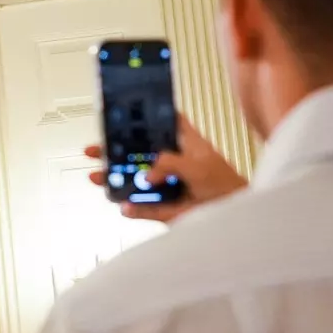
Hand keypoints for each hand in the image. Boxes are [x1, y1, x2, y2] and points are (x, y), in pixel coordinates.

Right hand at [87, 114, 247, 222]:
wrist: (236, 219)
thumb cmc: (227, 187)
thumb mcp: (198, 166)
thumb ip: (170, 163)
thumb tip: (147, 174)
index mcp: (184, 146)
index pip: (163, 125)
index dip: (145, 117)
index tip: (122, 113)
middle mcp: (173, 164)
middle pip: (139, 153)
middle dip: (116, 150)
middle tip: (96, 149)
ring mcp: (166, 186)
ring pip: (135, 181)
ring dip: (115, 180)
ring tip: (97, 177)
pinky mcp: (164, 208)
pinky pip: (141, 208)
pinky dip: (131, 209)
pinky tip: (122, 206)